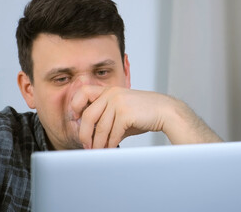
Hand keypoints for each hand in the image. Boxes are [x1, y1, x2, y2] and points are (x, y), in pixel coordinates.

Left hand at [71, 85, 221, 148]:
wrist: (165, 112)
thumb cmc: (144, 113)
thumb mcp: (122, 111)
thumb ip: (106, 119)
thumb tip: (91, 137)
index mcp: (109, 90)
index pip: (83, 93)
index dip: (75, 106)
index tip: (75, 120)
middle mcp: (112, 94)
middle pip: (88, 115)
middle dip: (84, 133)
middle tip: (86, 145)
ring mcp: (118, 102)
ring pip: (100, 128)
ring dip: (98, 143)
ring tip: (98, 151)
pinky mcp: (126, 113)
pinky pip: (112, 133)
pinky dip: (110, 143)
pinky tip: (110, 148)